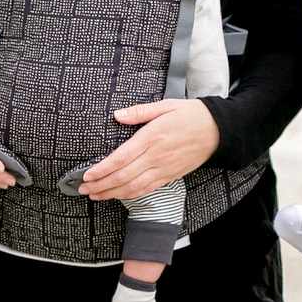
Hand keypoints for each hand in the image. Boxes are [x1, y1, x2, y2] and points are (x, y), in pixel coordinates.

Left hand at [77, 98, 219, 202]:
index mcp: (151, 138)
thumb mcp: (166, 106)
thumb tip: (118, 114)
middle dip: (100, 185)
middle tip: (83, 188)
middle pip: (122, 176)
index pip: (120, 158)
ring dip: (111, 193)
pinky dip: (130, 195)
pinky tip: (118, 195)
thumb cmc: (192, 116)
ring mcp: (163, 169)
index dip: (101, 169)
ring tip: (95, 195)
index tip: (87, 175)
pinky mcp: (170, 176)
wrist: (218, 131)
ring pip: (133, 187)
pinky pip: (147, 190)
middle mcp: (155, 157)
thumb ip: (139, 112)